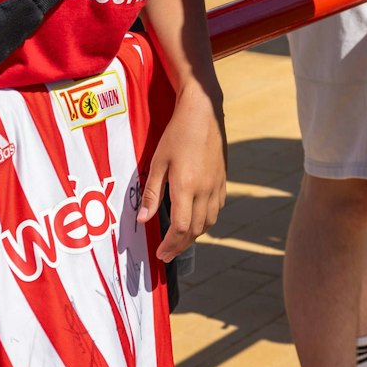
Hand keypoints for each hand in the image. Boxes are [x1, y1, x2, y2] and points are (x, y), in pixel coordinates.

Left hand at [137, 92, 224, 261]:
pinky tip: (198, 219)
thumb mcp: (158, 161)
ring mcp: (217, 185)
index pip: (180, 228)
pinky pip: (218, 208)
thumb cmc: (177, 133)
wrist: (204, 111)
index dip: (170, 245)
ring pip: (210, 222)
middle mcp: (205, 190)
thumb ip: (151, 192)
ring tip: (181, 240)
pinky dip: (208, 220)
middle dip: (181, 246)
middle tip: (168, 254)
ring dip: (195, 235)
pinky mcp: (223, 178)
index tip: (161, 255)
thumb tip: (143, 220)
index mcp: (186, 187)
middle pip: (196, 230)